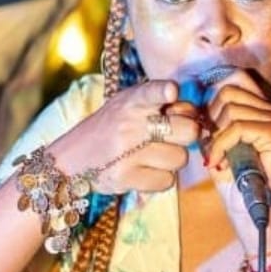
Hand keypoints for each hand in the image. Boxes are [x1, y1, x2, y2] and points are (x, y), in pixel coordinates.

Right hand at [54, 79, 200, 193]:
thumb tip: (196, 116)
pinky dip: (161, 178)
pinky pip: (167, 180)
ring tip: (152, 155)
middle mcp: (129, 125)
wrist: (73, 158)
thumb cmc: (111, 128)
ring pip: (180, 158)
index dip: (162, 91)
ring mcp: (127, 153)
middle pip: (187, 131)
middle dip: (186, 135)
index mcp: (131, 102)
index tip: (171, 91)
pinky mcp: (126, 177)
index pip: (149, 93)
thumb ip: (160, 104)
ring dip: (172, 159)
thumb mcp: (128, 106)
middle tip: (171, 137)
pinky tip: (145, 171)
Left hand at [203, 68, 270, 229]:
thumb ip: (210, 122)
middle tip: (214, 149)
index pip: (233, 83)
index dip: (211, 104)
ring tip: (220, 158)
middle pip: (229, 93)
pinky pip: (238, 127)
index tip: (206, 131)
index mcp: (266, 111)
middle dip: (213, 122)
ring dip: (217, 137)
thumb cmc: (234, 184)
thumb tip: (187, 101)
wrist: (252, 216)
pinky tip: (217, 163)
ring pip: (232, 109)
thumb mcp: (218, 145)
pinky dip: (222, 144)